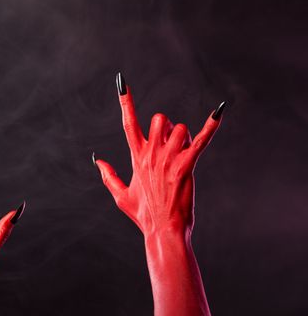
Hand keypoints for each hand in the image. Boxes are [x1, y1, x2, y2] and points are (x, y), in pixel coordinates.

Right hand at [94, 73, 224, 315]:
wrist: (163, 231)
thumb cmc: (144, 215)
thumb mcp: (120, 196)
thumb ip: (108, 175)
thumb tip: (98, 161)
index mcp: (137, 158)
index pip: (129, 124)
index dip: (126, 103)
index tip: (123, 85)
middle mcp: (151, 154)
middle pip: (159, 119)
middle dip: (165, 126)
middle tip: (170, 143)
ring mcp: (169, 159)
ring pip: (179, 128)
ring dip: (183, 136)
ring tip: (184, 152)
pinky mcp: (186, 166)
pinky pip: (201, 141)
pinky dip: (211, 127)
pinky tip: (218, 114)